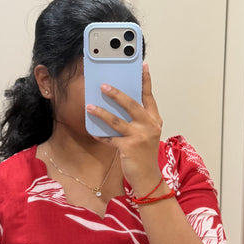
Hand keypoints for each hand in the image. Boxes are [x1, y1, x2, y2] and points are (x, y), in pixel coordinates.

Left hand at [86, 63, 163, 194]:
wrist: (148, 177)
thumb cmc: (144, 153)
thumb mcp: (147, 133)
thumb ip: (138, 119)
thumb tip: (119, 104)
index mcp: (154, 119)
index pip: (148, 96)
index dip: (145, 81)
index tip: (142, 67)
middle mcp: (149, 125)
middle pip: (131, 104)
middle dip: (116, 94)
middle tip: (103, 85)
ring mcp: (140, 137)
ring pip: (116, 120)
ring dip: (101, 113)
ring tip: (89, 106)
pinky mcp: (129, 148)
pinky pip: (110, 138)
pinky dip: (101, 135)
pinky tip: (93, 131)